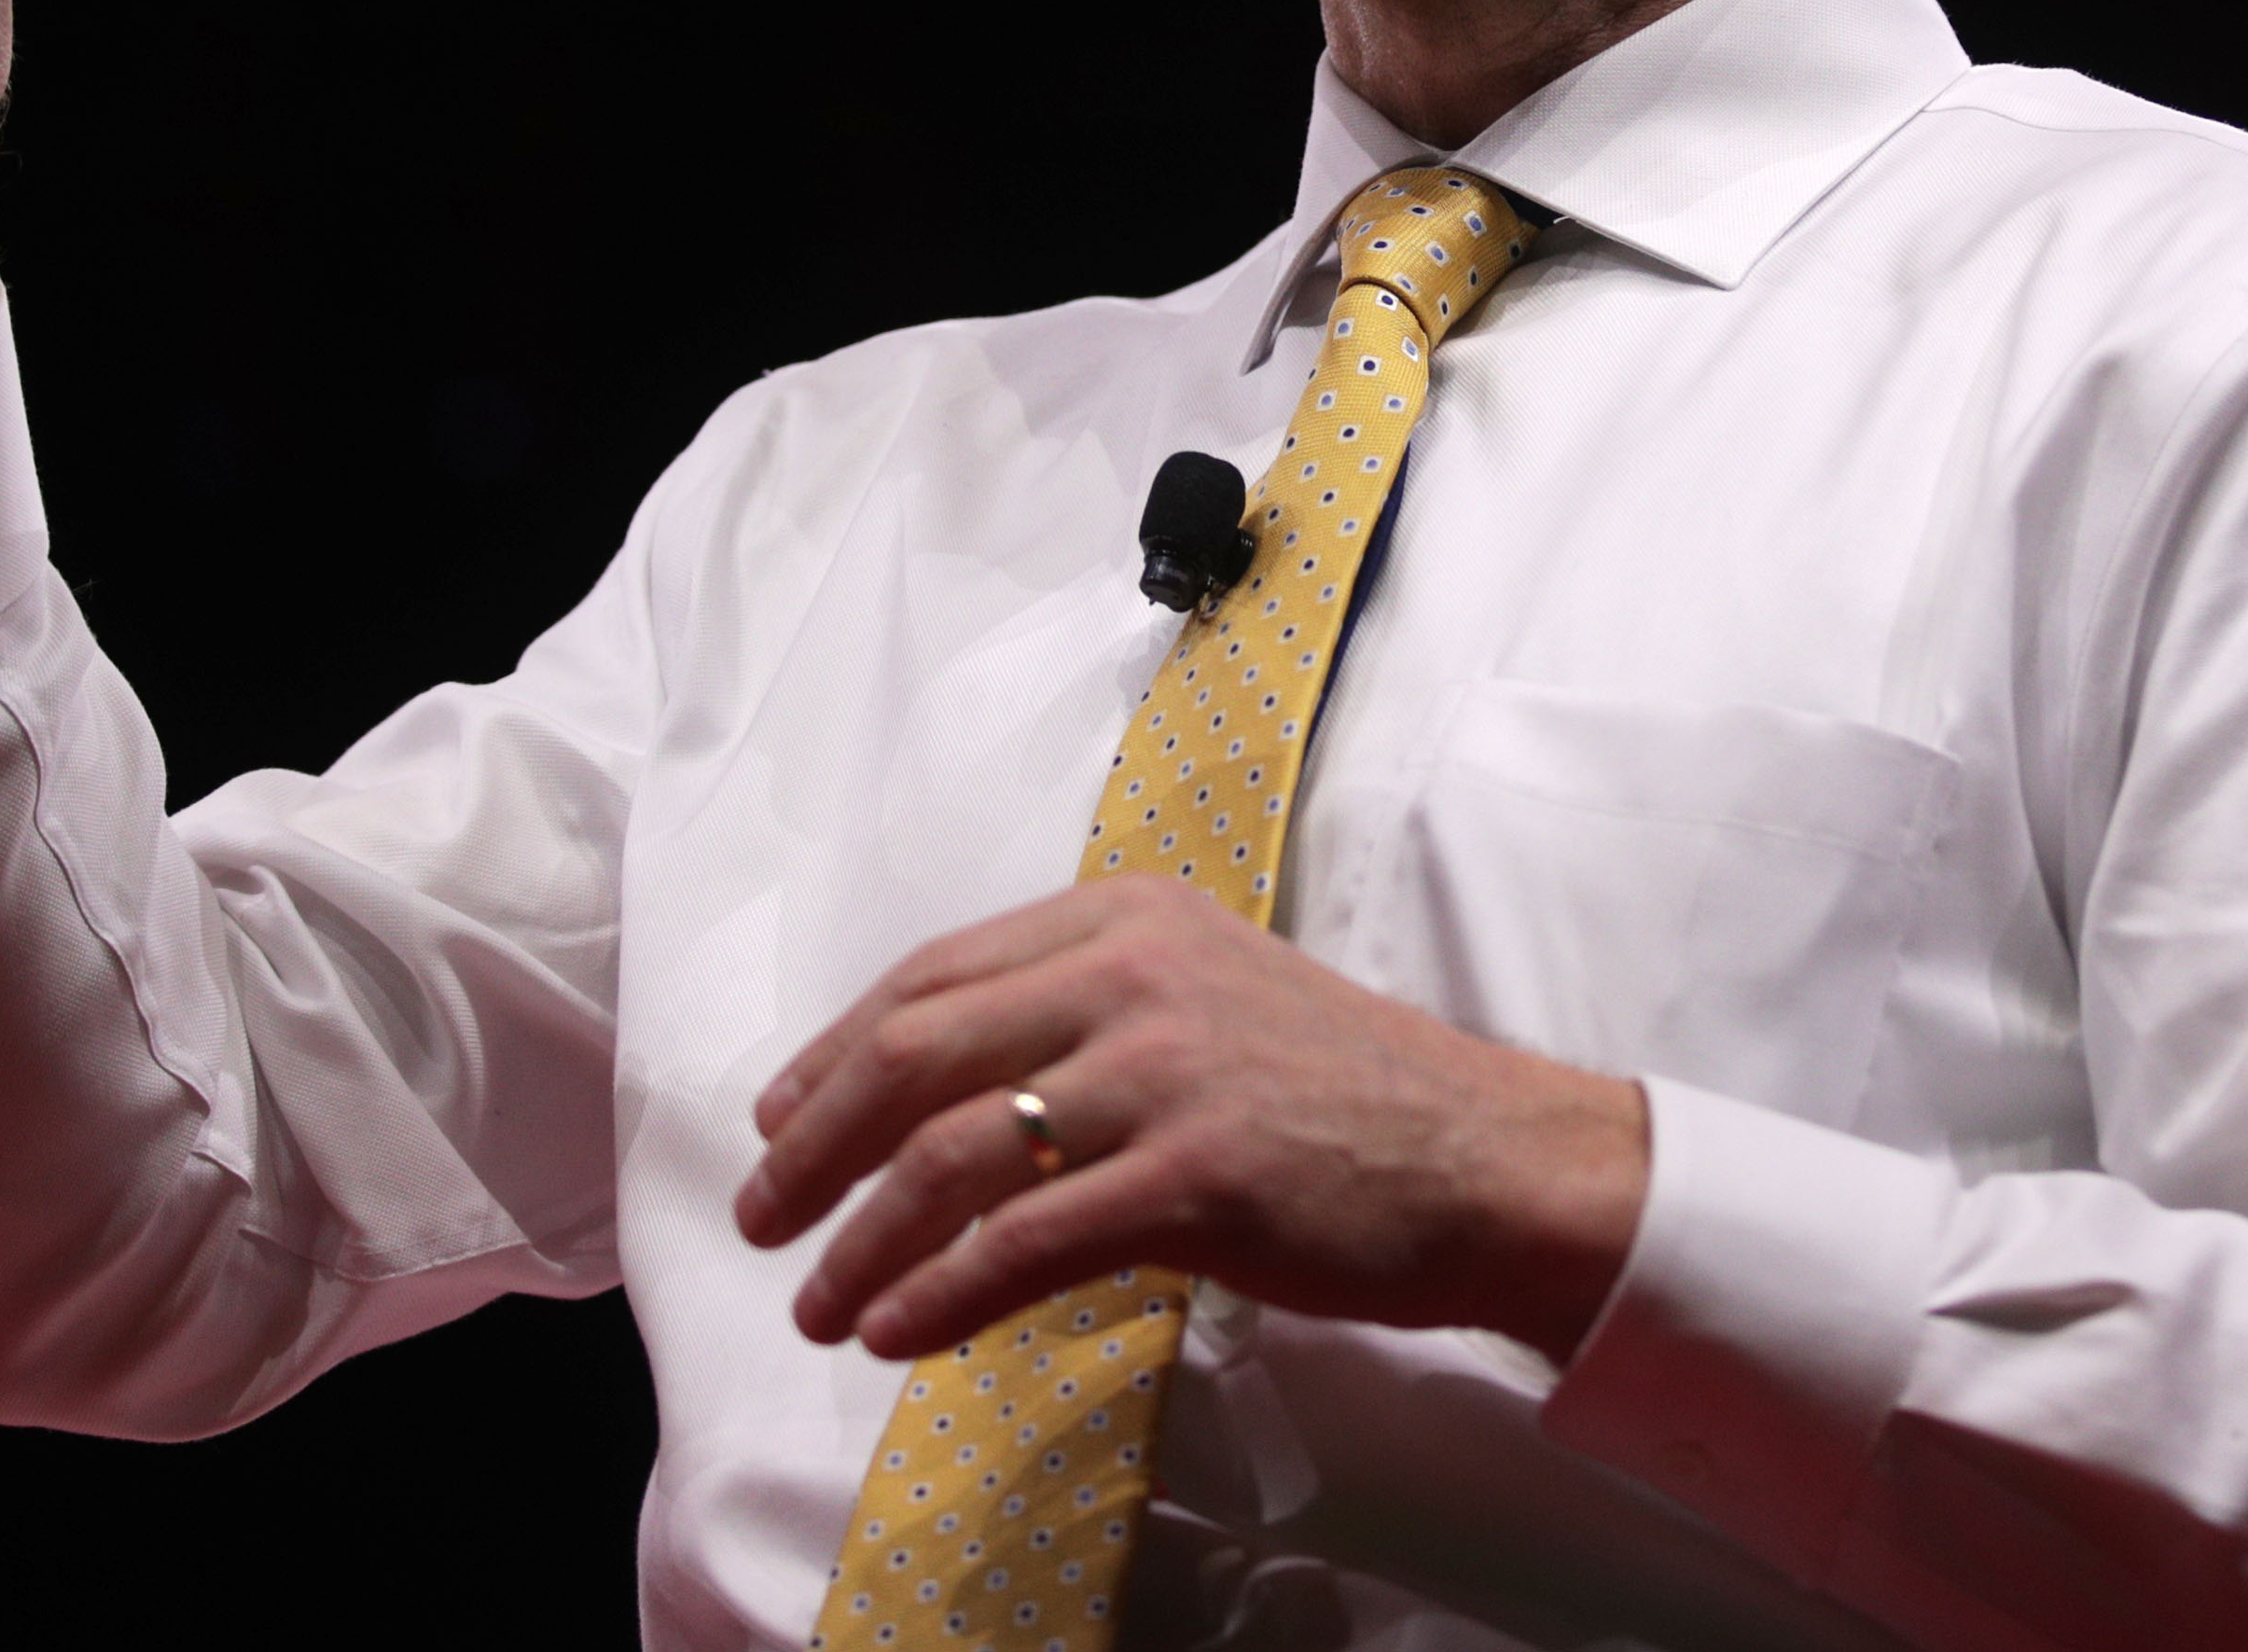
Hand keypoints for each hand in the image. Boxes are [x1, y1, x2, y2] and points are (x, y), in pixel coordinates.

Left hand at [735, 877, 1647, 1365]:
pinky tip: (894, 1332)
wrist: (1488, 1156)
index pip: (934, 975)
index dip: (834, 1052)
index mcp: (1128, 914)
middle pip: (918, 1054)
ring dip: (861, 1238)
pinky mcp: (1199, 1174)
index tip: (779, 1118)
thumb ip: (1086, 1012)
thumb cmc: (1344, 1092)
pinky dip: (939, 1293)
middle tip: (760, 1216)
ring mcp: (1167, 1071)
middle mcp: (1136, 973)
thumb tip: (938, 1093)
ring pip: (954, 1155)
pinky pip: (1025, 1241)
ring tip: (814, 1302)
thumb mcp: (1209, 996)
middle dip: (814, 1146)